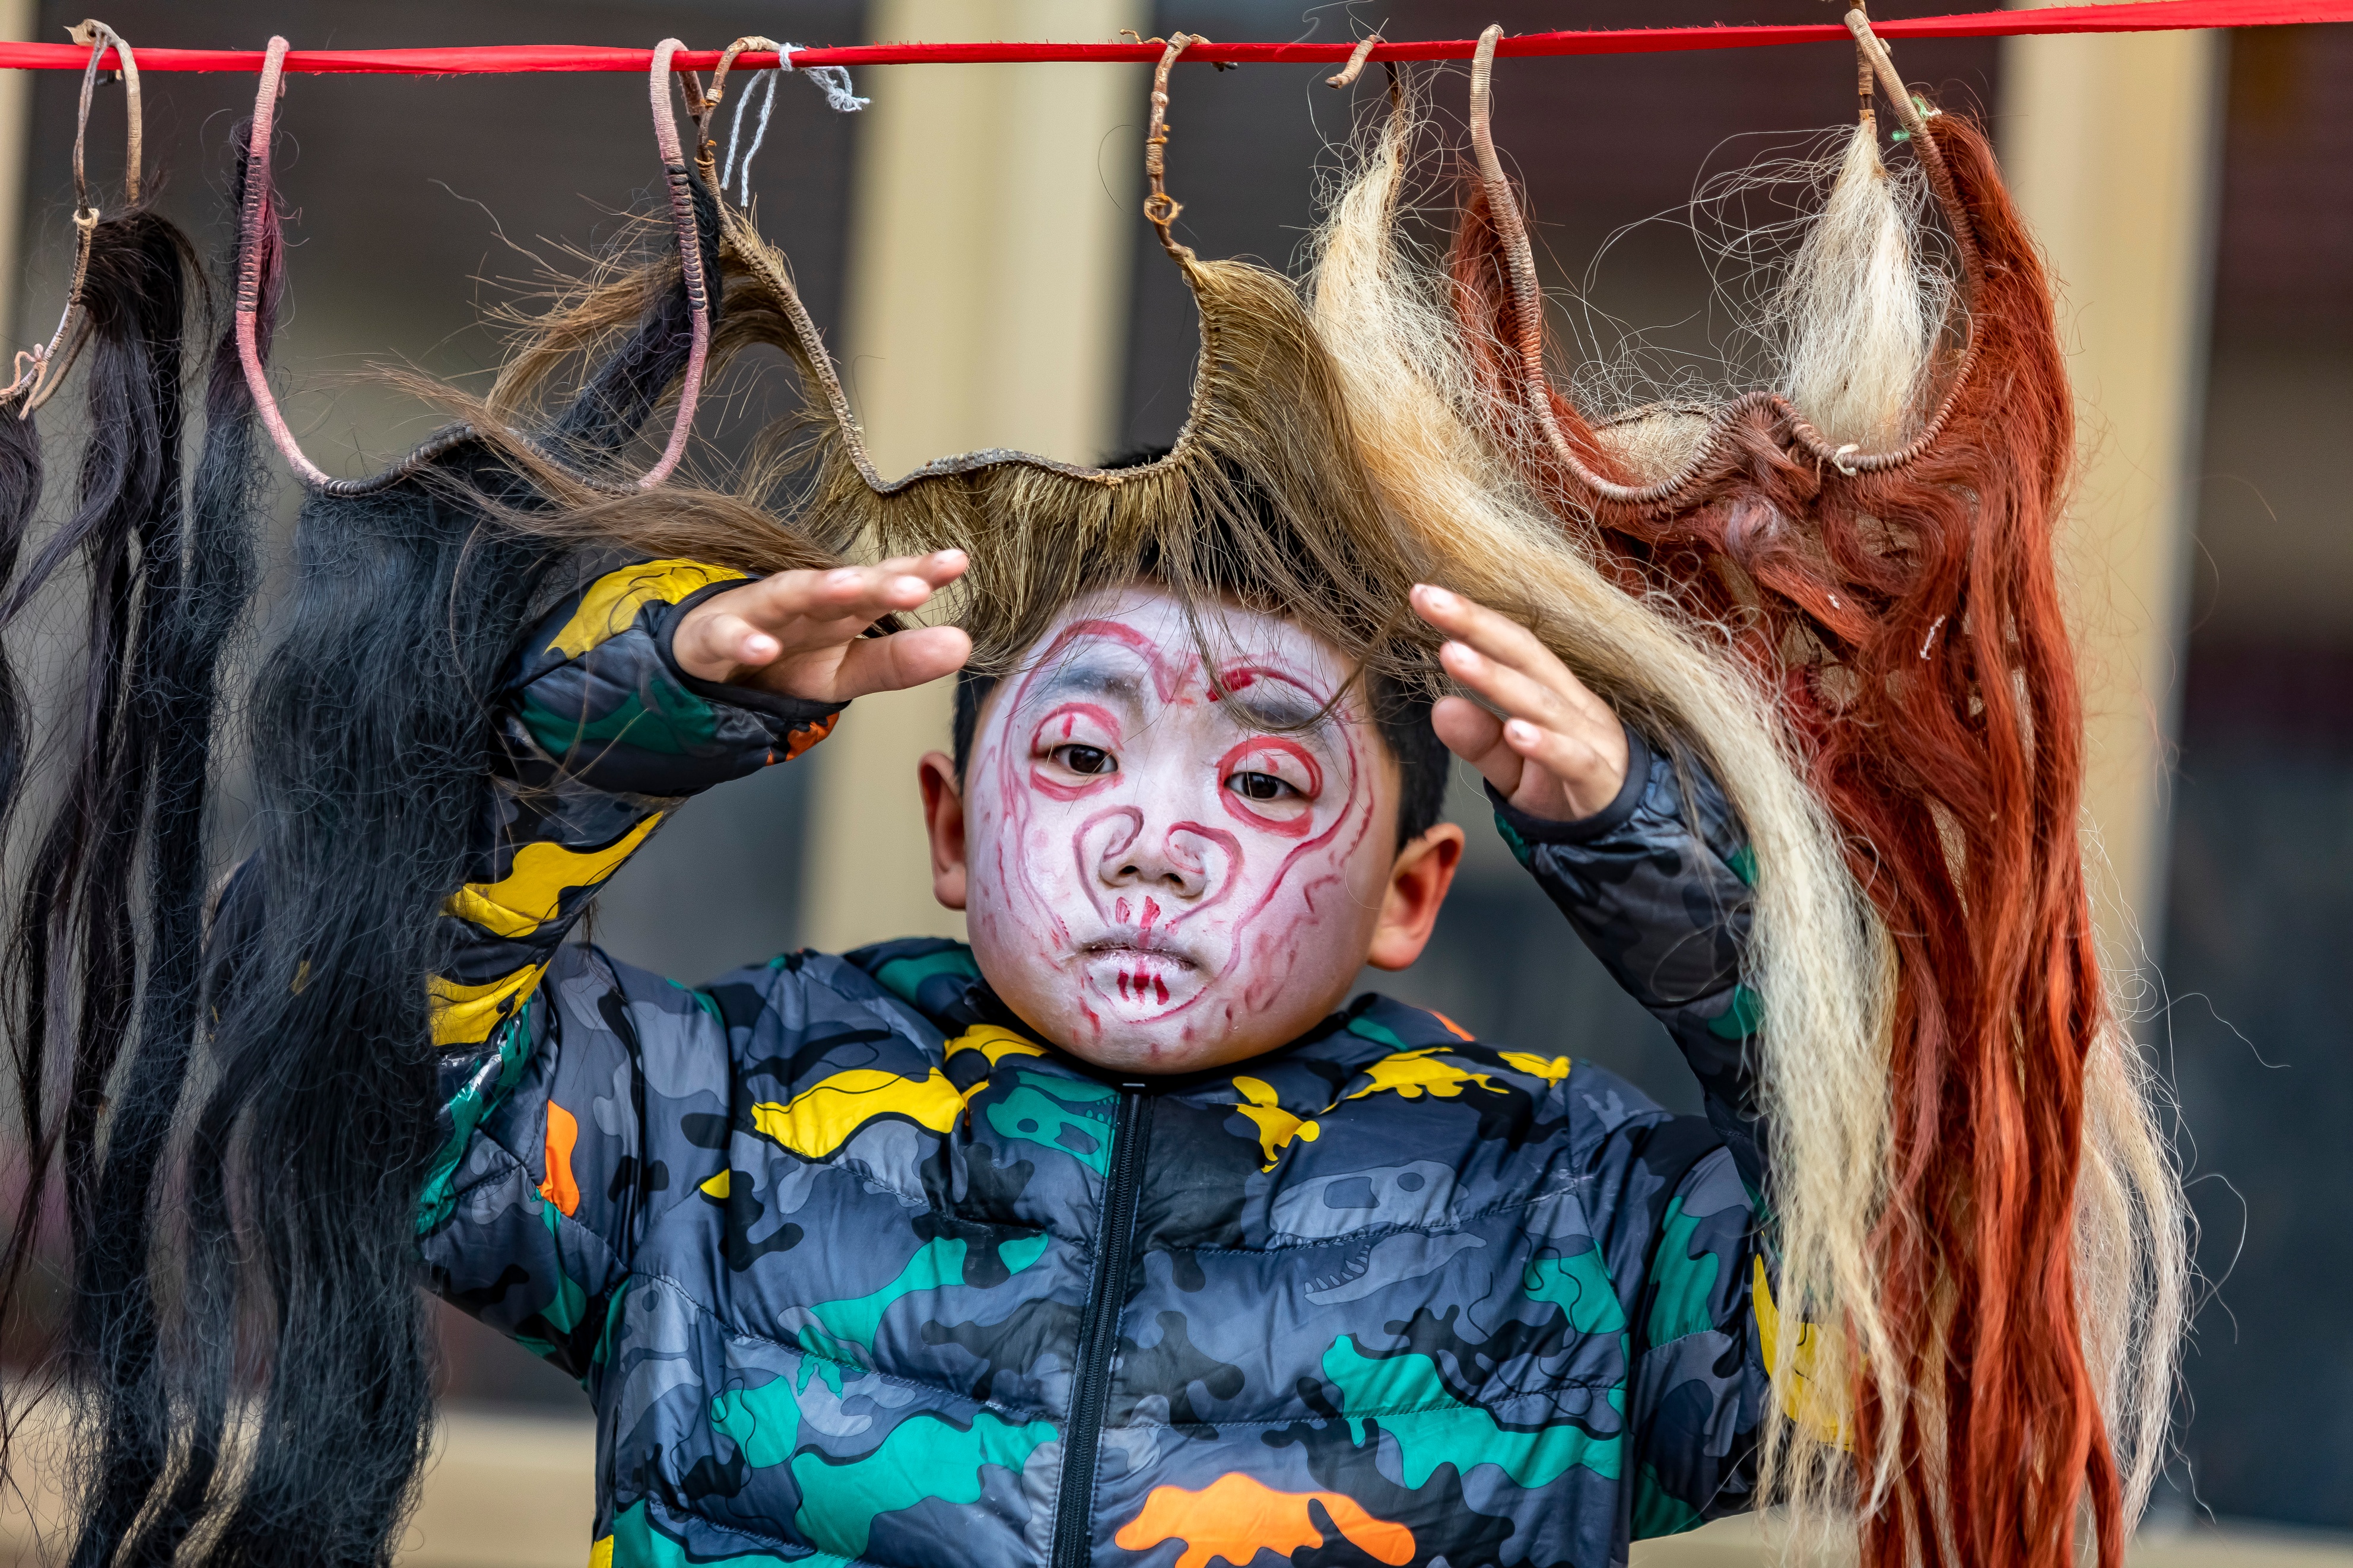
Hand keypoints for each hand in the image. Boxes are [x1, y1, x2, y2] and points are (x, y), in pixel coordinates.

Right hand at [672, 550, 971, 703]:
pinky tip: (762, 649)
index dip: (919, 572)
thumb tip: (963, 644)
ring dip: (818, 589)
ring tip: (852, 588)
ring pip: (787, 594)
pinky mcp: (710, 637)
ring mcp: (756, 614)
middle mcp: (803, 602)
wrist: (707, 671)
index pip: (884, 584)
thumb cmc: (784, 662)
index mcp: (841, 609)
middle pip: (845, 586)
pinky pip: (724, 636)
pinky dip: (741, 641)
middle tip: (917, 584)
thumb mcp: (847, 671)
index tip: (957, 562)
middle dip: (879, 581)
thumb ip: (899, 662)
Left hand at [1410, 583, 1629, 822]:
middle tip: (1430, 601)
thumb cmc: (1564, 791)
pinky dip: (1546, 745)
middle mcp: (1574, 706)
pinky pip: (1574, 758)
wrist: (1622, 840)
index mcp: (1553, 693)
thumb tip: (1439, 707)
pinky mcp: (1601, 780)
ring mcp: (1592, 740)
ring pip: (1543, 704)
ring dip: (1497, 680)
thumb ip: (1480, 740)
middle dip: (1476, 626)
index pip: (1509, 647)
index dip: (1470, 620)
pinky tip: (1516, 730)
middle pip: (1525, 656)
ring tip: (1454, 656)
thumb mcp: (1511, 767)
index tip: (1424, 596)